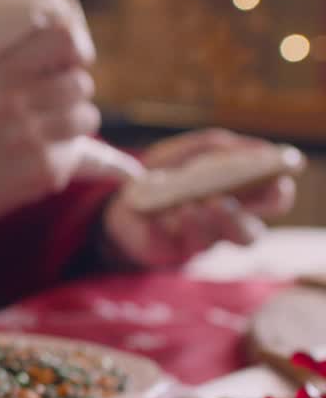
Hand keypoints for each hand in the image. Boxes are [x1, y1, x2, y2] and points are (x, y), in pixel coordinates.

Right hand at [0, 23, 101, 216]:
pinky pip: (82, 150)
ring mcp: (27, 138)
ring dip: (76, 122)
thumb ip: (22, 45)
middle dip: (73, 92)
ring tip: (50, 128)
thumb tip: (70, 20)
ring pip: (87, 116)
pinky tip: (40, 154)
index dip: (74, 49)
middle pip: (80, 82)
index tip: (69, 60)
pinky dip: (67, 151)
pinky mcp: (44, 168)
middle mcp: (10, 104)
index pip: (63, 39)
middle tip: (51, 102)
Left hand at [102, 128, 296, 268]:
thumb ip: (219, 147)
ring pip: (210, 242)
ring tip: (190, 206)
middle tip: (221, 201)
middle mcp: (220, 225)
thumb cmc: (167, 172)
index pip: (272, 203)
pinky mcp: (160, 251)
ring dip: (202, 223)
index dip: (278, 194)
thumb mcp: (192, 150)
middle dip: (238, 219)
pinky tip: (164, 214)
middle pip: (247, 234)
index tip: (275, 181)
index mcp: (240, 199)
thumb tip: (253, 147)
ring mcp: (191, 241)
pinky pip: (166, 245)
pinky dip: (166, 227)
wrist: (119, 196)